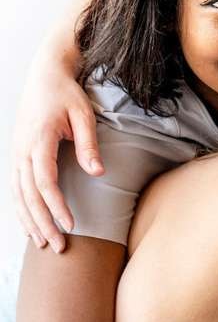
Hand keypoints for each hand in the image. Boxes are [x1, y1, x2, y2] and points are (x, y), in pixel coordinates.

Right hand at [11, 62, 101, 252]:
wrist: (45, 76)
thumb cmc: (67, 94)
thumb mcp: (83, 115)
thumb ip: (89, 145)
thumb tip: (99, 173)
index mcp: (39, 141)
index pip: (44, 182)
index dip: (56, 206)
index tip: (70, 224)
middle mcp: (22, 151)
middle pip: (28, 195)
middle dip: (42, 222)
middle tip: (59, 246)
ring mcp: (16, 153)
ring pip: (17, 195)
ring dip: (29, 220)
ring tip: (42, 243)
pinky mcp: (17, 155)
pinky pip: (14, 188)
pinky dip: (21, 208)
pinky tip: (29, 224)